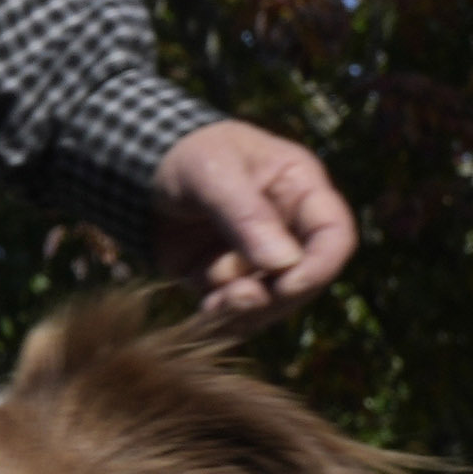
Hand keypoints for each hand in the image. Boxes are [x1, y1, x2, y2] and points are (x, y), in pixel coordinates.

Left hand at [151, 121, 356, 322]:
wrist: (137, 169)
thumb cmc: (185, 155)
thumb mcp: (214, 174)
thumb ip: (248, 215)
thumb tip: (284, 264)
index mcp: (301, 190)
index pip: (335, 235)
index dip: (320, 266)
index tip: (286, 284)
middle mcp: (289, 228)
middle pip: (306, 278)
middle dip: (275, 296)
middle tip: (236, 297)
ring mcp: (259, 258)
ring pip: (273, 301)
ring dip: (247, 311)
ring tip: (213, 306)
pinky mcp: (227, 280)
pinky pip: (238, 311)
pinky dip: (225, 319)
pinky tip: (205, 314)